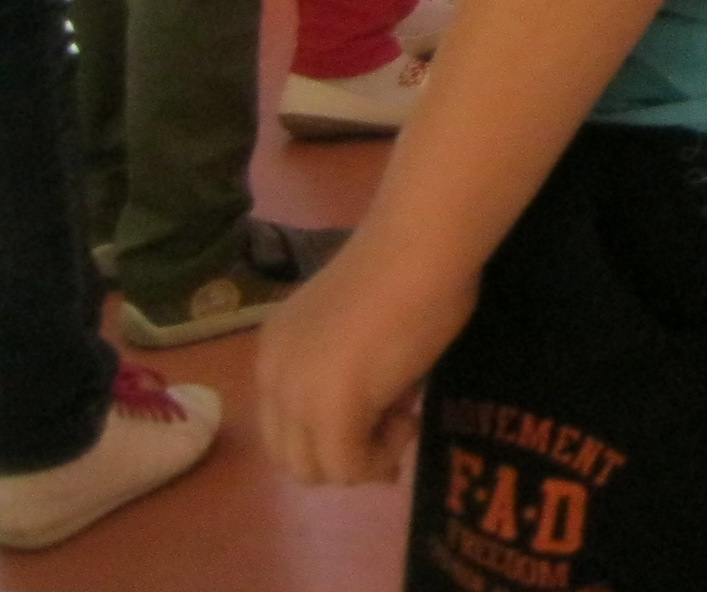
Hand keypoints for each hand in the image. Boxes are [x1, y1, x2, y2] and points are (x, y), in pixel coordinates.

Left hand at [258, 220, 476, 484]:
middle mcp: (273, 377)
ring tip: (403, 419)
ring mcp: (298, 397)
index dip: (332, 434)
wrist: (421, 247)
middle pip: (292, 458)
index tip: (381, 418)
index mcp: (274, 351)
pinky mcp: (332, 411)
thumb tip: (380, 411)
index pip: (284, 426)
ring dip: (361, 461)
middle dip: (343, 457)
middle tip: (393, 425)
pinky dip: (379, 461)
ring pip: (314, 470)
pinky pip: (348, 467)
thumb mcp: (357, 328)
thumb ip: (348, 369)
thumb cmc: (408, 268)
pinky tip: (410, 420)